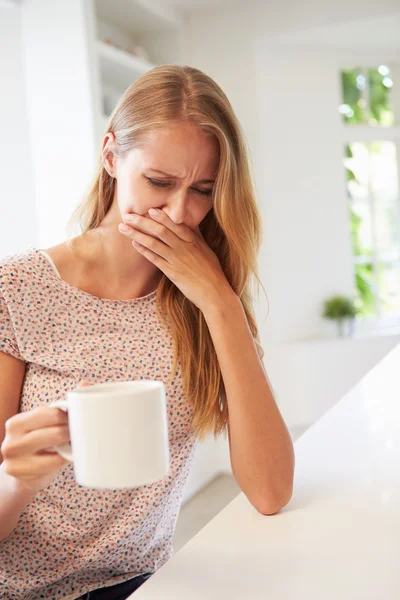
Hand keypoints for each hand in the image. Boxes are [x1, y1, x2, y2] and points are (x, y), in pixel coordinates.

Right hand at [1, 381, 91, 493]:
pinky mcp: (22, 475)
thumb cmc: (37, 442)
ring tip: (71, 444)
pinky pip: (54, 465)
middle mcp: (11, 441)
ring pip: (56, 449)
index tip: (75, 419)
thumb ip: (62, 405)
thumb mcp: (44, 422)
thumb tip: (86, 383)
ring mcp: (15, 460)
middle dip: (71, 432)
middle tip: (76, 433)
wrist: (20, 473)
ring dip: (69, 446)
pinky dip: (62, 460)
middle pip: (55, 432)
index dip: (68, 416)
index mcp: (16, 423)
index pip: (50, 414)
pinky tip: (62, 457)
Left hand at [118, 210, 232, 310]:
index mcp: (194, 241)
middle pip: (161, 231)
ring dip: (137, 234)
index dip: (162, 216)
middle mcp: (184, 248)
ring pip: (154, 243)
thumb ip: (197, 236)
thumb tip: (191, 222)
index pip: (176, 225)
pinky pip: (155, 259)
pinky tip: (134, 244)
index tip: (149, 209)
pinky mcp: (172, 273)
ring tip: (123, 228)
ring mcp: (177, 260)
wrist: (214, 293)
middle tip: (128, 215)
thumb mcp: (207, 250)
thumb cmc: (212, 272)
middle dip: (143, 222)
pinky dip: (144, 250)